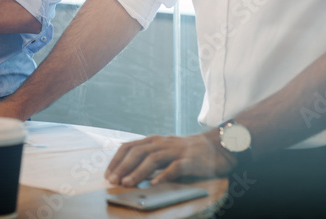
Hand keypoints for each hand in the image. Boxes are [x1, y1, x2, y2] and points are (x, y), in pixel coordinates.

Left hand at [105, 131, 236, 186]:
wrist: (217, 146)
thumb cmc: (187, 151)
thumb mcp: (165, 150)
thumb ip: (149, 157)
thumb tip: (128, 172)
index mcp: (154, 141)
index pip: (129, 146)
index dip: (116, 160)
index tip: (108, 174)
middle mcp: (162, 143)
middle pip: (138, 152)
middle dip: (123, 166)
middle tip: (113, 180)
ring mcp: (176, 151)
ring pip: (153, 159)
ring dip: (138, 172)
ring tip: (127, 183)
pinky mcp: (190, 160)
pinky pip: (175, 167)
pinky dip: (163, 175)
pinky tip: (154, 184)